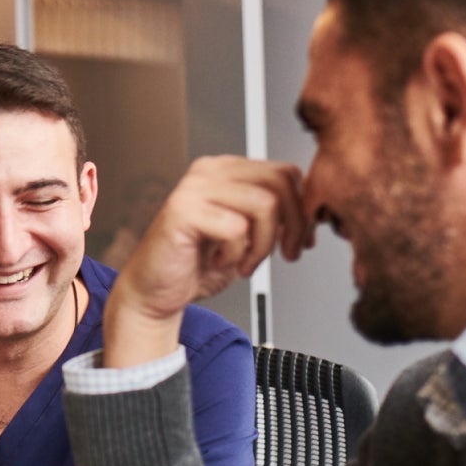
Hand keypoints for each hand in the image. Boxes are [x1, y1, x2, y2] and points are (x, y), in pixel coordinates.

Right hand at [104, 156, 312, 366]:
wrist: (155, 294)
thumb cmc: (195, 267)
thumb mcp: (247, 238)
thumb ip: (272, 218)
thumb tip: (310, 213)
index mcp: (226, 171)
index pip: (285, 172)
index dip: (303, 209)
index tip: (302, 240)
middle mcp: (210, 172)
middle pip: (281, 182)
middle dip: (294, 225)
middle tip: (287, 254)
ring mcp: (194, 188)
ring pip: (264, 205)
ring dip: (264, 244)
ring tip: (246, 263)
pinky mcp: (182, 211)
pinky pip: (236, 228)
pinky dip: (237, 254)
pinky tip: (222, 263)